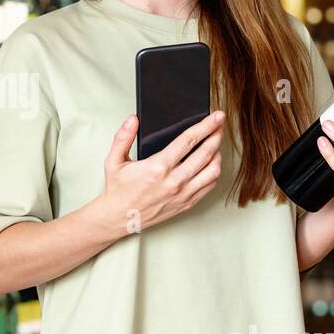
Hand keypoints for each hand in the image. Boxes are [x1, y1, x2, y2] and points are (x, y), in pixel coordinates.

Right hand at [99, 110, 225, 234]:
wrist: (119, 218)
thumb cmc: (118, 189)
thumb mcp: (114, 160)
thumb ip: (123, 137)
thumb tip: (133, 120)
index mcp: (158, 167)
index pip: (189, 140)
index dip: (206, 125)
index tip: (216, 116)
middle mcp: (174, 181)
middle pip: (206, 153)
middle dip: (216, 135)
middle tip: (220, 125)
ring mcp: (183, 194)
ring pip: (213, 171)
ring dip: (218, 154)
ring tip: (216, 144)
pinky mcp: (186, 204)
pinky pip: (209, 186)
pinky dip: (214, 173)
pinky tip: (211, 164)